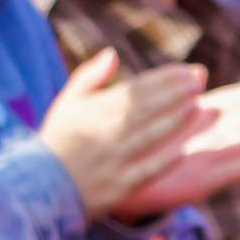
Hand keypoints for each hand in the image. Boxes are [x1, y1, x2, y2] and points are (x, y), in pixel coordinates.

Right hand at [38, 49, 214, 221]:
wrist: (40, 186)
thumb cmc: (57, 141)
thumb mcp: (66, 104)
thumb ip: (89, 77)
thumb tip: (112, 53)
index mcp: (94, 111)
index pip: (135, 90)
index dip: (163, 79)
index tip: (186, 70)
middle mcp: (105, 132)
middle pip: (145, 108)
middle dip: (175, 93)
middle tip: (199, 81)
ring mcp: (113, 160)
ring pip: (149, 136)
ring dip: (175, 120)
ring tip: (199, 106)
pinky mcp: (119, 185)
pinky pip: (145, 172)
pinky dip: (164, 161)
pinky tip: (184, 151)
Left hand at [112, 71, 239, 222]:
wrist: (104, 177)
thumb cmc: (121, 142)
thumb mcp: (142, 106)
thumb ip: (168, 87)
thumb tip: (202, 72)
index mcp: (195, 118)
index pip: (239, 101)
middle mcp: (205, 139)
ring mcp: (203, 162)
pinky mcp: (193, 184)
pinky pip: (224, 173)